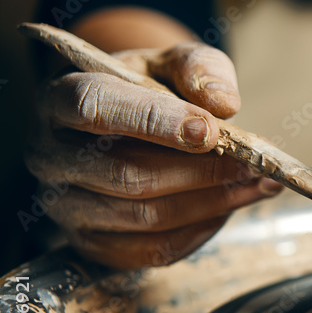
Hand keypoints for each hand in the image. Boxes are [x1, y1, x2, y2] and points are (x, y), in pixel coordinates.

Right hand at [26, 42, 282, 268]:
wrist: (132, 123)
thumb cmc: (150, 88)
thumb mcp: (174, 62)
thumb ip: (199, 69)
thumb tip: (223, 104)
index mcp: (61, 98)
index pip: (94, 107)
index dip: (154, 121)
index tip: (210, 131)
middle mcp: (52, 155)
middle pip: (128, 174)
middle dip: (203, 171)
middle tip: (255, 163)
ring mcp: (67, 205)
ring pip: (146, 216)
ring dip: (214, 202)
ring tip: (258, 183)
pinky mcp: (93, 243)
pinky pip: (153, 250)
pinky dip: (200, 230)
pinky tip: (229, 207)